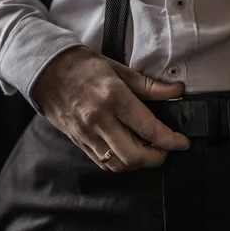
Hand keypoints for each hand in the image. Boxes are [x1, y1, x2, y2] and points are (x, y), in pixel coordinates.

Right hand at [31, 46, 190, 171]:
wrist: (46, 70)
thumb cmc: (83, 66)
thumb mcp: (119, 69)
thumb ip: (149, 86)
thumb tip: (176, 92)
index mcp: (113, 97)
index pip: (149, 128)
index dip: (170, 140)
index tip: (183, 142)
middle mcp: (99, 120)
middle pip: (134, 156)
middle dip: (157, 158)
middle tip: (166, 150)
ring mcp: (87, 134)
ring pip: (119, 164)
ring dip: (139, 163)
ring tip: (149, 151)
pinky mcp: (78, 141)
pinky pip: (103, 163)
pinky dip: (121, 163)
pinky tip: (128, 152)